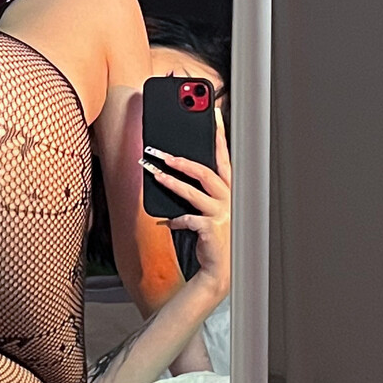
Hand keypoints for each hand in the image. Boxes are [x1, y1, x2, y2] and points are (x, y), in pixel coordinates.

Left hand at [140, 107, 231, 300]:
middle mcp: (228, 199)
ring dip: (171, 182)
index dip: (218, 134)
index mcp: (228, 190)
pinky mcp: (210, 230)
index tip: (212, 112)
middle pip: (205, 172)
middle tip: (159, 151)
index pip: (223, 157)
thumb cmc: (211, 234)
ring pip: (194, 192)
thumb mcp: (207, 208)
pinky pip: (188, 219)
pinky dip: (174, 219)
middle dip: (181, 159)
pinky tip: (165, 221)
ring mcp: (221, 214)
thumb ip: (197, 189)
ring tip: (153, 172)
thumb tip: (172, 165)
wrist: (218, 270)